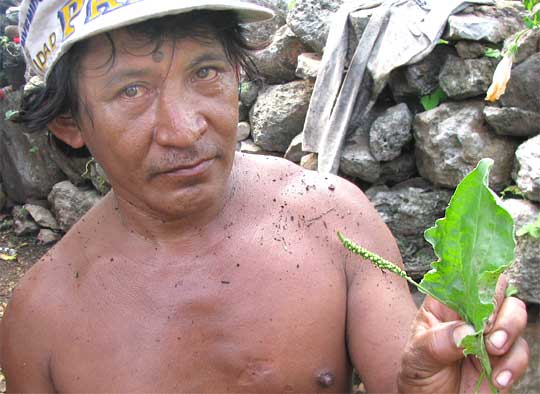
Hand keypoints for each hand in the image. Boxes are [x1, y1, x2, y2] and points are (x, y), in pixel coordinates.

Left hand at [397, 276, 528, 392]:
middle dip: (498, 307)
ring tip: (493, 349)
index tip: (482, 290)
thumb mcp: (417, 356)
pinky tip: (497, 379)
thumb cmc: (419, 374)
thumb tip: (465, 331)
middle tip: (487, 330)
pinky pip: (521, 352)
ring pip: (515, 315)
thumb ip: (438, 342)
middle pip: (497, 291)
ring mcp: (489, 335)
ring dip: (510, 330)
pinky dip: (515, 363)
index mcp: (445, 304)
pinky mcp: (505, 360)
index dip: (477, 275)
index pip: (464, 277)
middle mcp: (470, 314)